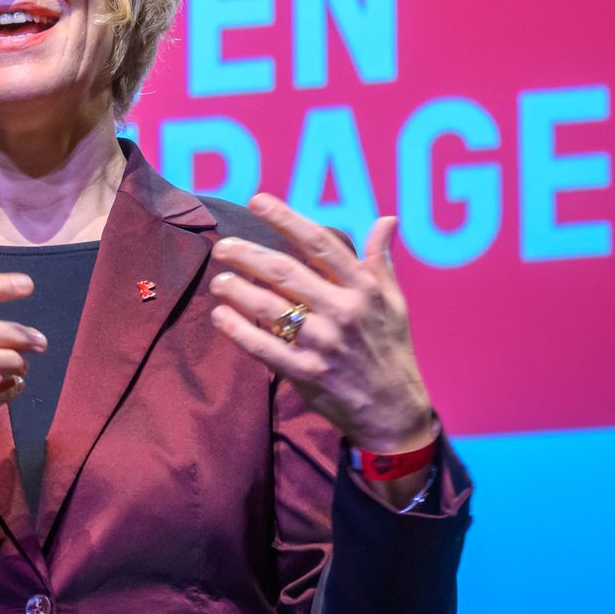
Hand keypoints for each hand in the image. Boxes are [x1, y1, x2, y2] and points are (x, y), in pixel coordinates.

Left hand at [206, 195, 435, 454]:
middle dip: (248, 255)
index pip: (320, 244)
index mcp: (364, 289)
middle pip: (286, 272)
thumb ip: (381, 261)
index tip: (257, 201)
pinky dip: (239, 330)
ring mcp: (324, 344)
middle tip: (223, 246)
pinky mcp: (307, 373)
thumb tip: (386, 220)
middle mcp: (344, 312)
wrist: (393, 412)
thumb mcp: (395, 304)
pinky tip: (220, 316)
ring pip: (271, 308)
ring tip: (219, 280)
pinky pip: (264, 347)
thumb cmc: (391, 350)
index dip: (286, 219)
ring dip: (238, 290)